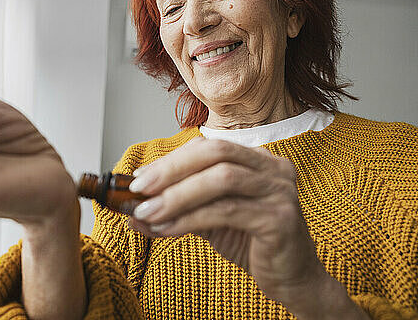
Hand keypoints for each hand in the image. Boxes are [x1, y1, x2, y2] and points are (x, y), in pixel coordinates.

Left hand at [127, 137, 360, 317]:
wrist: (292, 279)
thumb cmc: (251, 243)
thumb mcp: (210, 220)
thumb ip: (178, 209)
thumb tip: (133, 211)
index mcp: (257, 160)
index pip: (208, 147)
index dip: (172, 160)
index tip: (139, 178)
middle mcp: (272, 168)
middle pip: (216, 153)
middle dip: (172, 169)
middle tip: (139, 189)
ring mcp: (280, 190)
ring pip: (221, 179)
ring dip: (177, 195)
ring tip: (147, 212)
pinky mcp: (280, 218)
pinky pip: (226, 211)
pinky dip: (190, 219)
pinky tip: (167, 229)